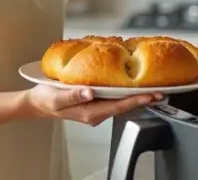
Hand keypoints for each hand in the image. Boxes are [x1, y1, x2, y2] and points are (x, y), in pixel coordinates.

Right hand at [23, 84, 160, 126]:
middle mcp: (96, 112)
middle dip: (142, 99)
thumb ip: (74, 94)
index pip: (118, 106)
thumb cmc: (46, 99)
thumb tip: (91, 92)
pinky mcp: (94, 102)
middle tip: (160, 91)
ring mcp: (96, 108)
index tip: (150, 95)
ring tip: (150, 87)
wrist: (37, 102)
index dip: (136, 100)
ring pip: (119, 102)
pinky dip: (123, 92)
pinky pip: (112, 98)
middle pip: (123, 105)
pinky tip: (129, 84)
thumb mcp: (57, 97)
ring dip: (135, 95)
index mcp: (90, 112)